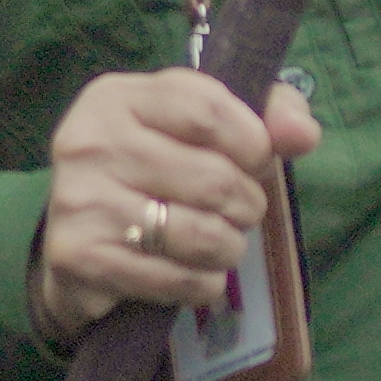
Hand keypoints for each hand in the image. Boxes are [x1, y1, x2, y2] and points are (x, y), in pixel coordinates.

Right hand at [31, 68, 320, 348]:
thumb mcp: (200, 126)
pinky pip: (180, 280)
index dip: (252, 141)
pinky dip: (204, 284)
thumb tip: (303, 134)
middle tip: (238, 211)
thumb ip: (264, 114)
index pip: (208, 109)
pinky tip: (192, 272)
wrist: (76, 240)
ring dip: (229, 248)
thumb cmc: (152, 172)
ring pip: (203, 235)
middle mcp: (91, 141)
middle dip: (247, 204)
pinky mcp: (81, 257)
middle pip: (214, 179)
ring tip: (218, 242)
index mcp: (120, 96)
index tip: (256, 159)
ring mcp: (80, 200)